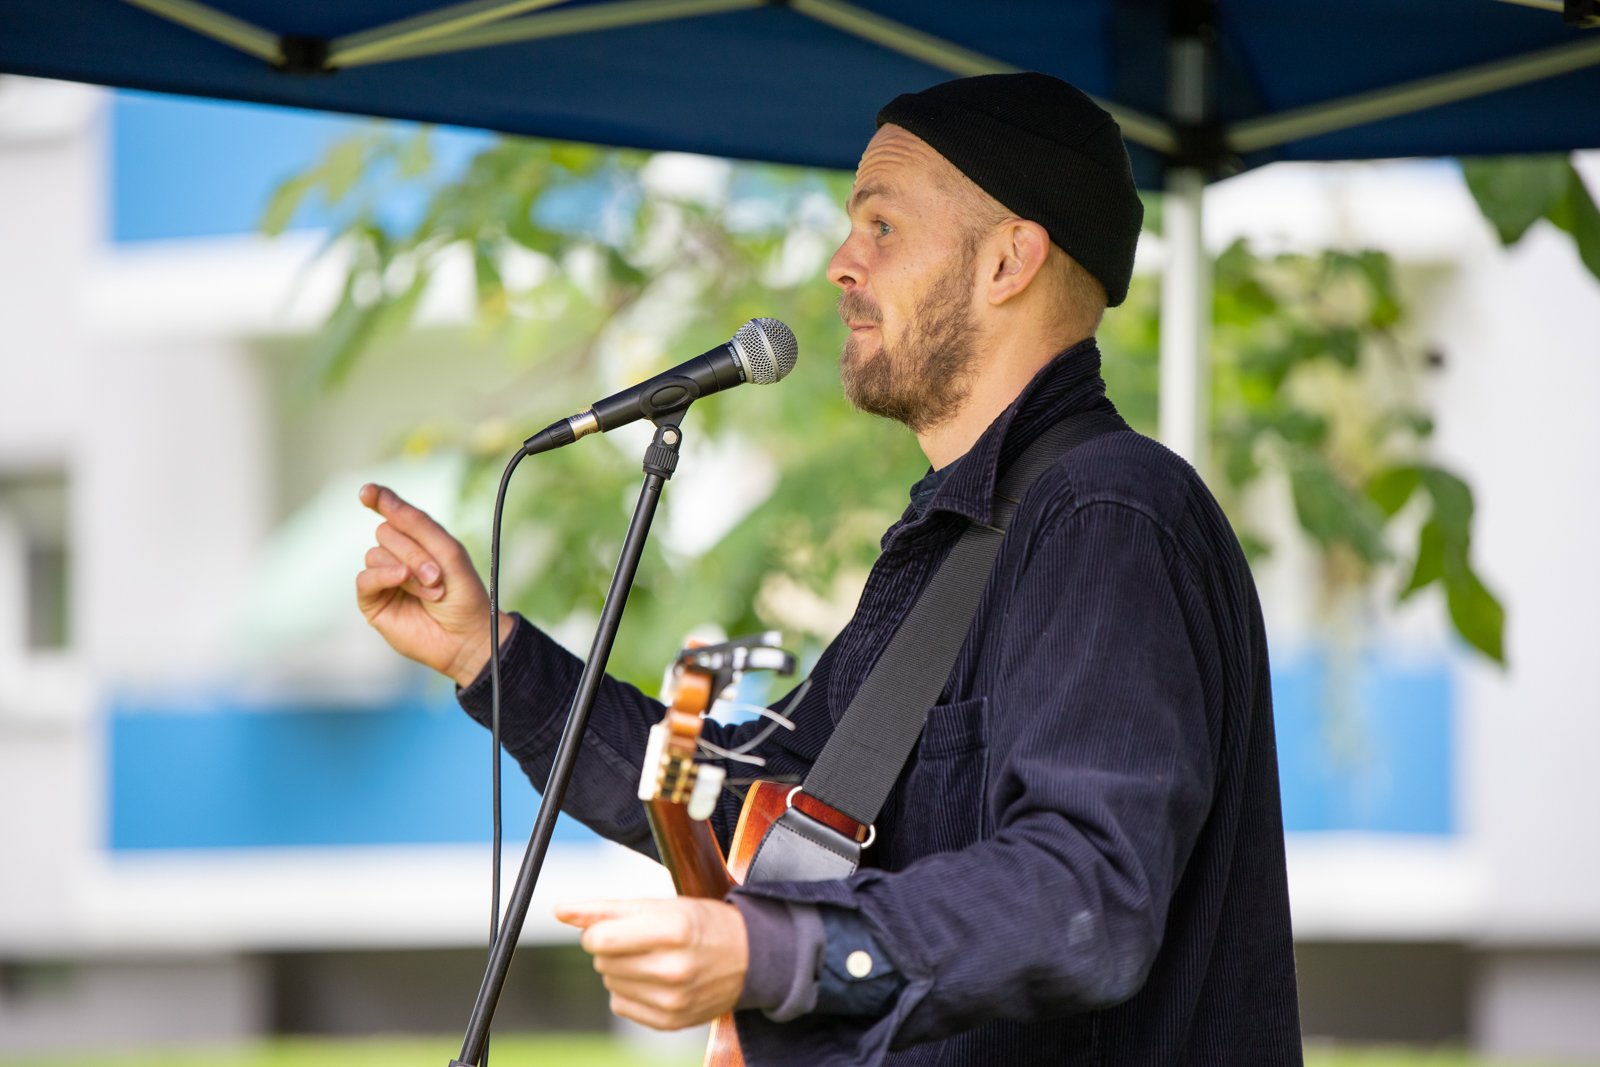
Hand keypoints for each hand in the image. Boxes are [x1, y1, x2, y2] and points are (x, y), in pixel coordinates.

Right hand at [355, 483, 511, 686]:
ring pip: (375, 554)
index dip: (380, 499)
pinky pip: (364, 578)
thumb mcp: (448, 551)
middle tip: (437, 575)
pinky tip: (402, 580)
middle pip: (386, 532)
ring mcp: (384, 579)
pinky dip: (383, 576)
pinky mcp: (373, 602)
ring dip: (407, 570)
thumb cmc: (463, 594)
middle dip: (413, 551)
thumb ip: (417, 523)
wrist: (468, 636)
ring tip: (432, 590)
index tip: (368, 492)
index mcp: (419, 541)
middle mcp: (398, 556)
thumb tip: (382, 498)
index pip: (394, 513)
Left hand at [557, 898, 748, 1030]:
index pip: (599, 939)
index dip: (597, 930)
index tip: (613, 926)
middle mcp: (674, 968)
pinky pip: (620, 1005)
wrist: (750, 958)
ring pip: (609, 982)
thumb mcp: (661, 905)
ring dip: (621, 968)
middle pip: (602, 960)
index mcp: (673, 930)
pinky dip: (630, 991)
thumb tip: (561, 910)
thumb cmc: (702, 924)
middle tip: (644, 940)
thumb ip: (606, 908)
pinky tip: (655, 980)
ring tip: (653, 958)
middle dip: (613, 947)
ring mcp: (672, 1000)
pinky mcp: (670, 1021)